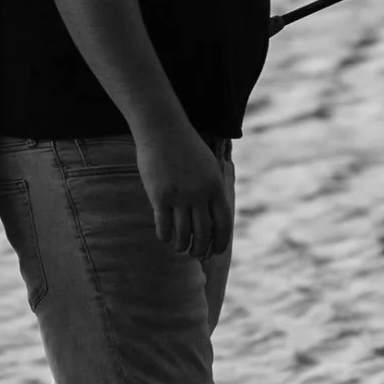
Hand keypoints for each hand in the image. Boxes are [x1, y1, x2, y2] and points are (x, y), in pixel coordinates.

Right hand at [135, 109, 233, 262]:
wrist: (162, 129)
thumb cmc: (186, 146)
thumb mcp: (208, 166)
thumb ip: (212, 189)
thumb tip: (214, 214)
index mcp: (215, 187)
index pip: (223, 224)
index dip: (220, 242)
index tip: (216, 252)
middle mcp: (199, 194)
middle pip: (203, 233)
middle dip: (200, 249)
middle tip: (195, 254)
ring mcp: (179, 196)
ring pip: (183, 234)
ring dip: (182, 246)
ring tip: (179, 248)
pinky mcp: (159, 195)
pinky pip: (163, 225)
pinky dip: (165, 236)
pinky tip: (165, 237)